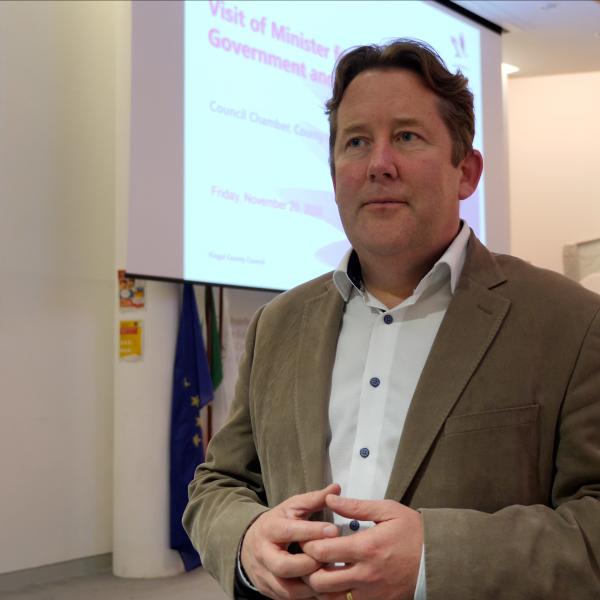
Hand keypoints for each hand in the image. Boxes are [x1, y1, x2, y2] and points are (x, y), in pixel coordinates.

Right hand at [240, 484, 340, 599]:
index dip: (312, 531)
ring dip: (311, 586)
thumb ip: (314, 499)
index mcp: (270, 528)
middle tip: (331, 559)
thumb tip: (336, 488)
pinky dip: (308, 596)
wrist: (251, 544)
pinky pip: (289, 599)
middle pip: (284, 565)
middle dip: (309, 564)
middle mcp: (264, 554)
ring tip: (332, 578)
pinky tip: (325, 591)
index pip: (290, 531)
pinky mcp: (269, 592)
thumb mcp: (292, 507)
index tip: (334, 530)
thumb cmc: (278, 522)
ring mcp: (265, 575)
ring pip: (287, 589)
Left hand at [301, 495, 422, 599]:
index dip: (308, 545)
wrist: (437, 558)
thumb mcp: (387, 510)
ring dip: (320, 586)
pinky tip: (336, 584)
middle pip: (320, 581)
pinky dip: (336, 597)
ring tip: (320, 571)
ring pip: (331, 599)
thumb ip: (355, 506)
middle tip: (309, 558)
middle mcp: (366, 574)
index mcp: (367, 547)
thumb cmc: (412, 532)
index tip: (307, 538)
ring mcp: (371, 593)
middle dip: (308, 569)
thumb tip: (329, 498)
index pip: (322, 551)